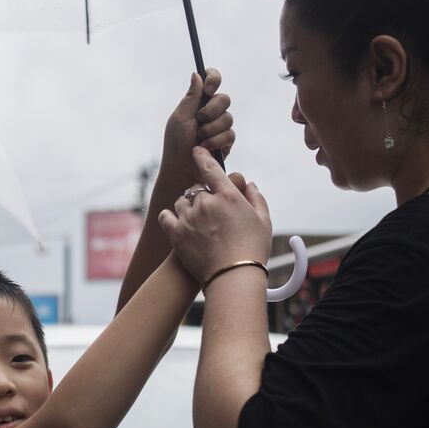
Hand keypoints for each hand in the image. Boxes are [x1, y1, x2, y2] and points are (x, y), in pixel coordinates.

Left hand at [158, 148, 271, 285]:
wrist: (233, 277)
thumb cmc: (253, 249)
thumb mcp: (263, 221)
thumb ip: (256, 197)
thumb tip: (248, 182)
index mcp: (228, 196)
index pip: (210, 167)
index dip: (202, 155)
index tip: (196, 150)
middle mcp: (206, 203)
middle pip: (196, 189)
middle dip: (201, 196)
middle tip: (209, 212)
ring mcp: (189, 218)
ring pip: (180, 202)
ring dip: (187, 208)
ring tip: (197, 222)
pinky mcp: (176, 233)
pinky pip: (165, 216)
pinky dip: (169, 217)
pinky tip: (176, 222)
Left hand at [162, 69, 234, 180]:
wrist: (182, 170)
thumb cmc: (176, 144)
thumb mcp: (180, 118)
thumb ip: (190, 97)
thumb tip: (197, 74)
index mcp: (197, 102)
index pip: (211, 80)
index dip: (214, 79)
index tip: (209, 89)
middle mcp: (211, 111)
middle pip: (224, 99)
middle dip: (211, 111)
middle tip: (199, 121)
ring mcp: (220, 126)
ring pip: (228, 118)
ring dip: (211, 130)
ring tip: (199, 140)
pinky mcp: (226, 141)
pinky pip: (230, 134)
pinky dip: (216, 141)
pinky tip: (206, 148)